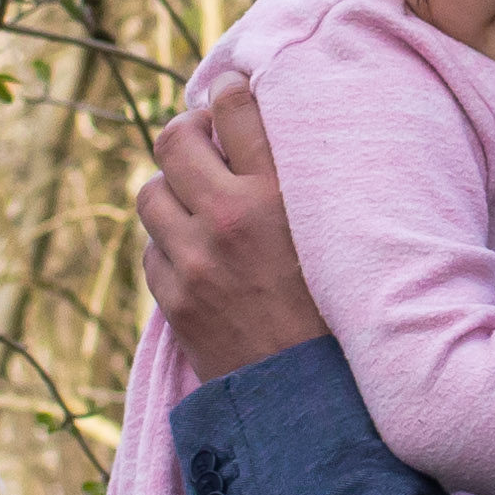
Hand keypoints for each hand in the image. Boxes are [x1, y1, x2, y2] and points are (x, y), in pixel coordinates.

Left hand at [139, 84, 328, 380]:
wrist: (318, 403)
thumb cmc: (344, 316)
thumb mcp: (339, 238)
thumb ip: (299, 186)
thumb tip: (260, 129)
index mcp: (281, 196)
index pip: (235, 109)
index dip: (228, 91)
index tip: (229, 92)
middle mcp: (231, 220)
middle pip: (175, 140)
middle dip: (187, 135)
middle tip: (204, 144)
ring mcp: (195, 262)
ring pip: (151, 194)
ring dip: (171, 192)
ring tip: (196, 205)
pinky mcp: (175, 302)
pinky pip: (150, 252)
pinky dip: (169, 248)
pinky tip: (198, 258)